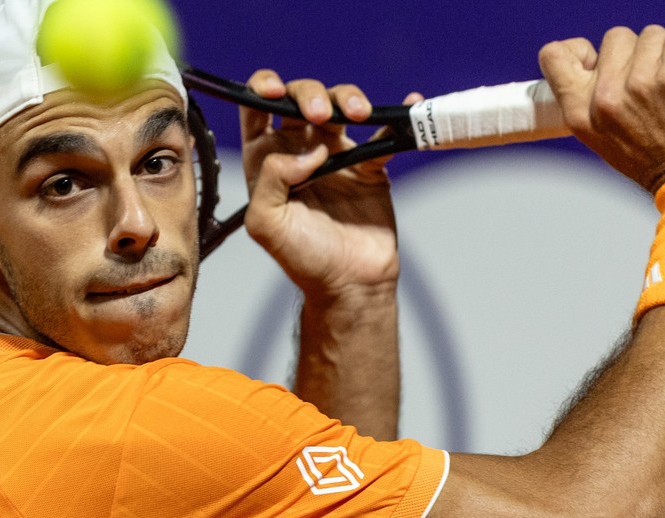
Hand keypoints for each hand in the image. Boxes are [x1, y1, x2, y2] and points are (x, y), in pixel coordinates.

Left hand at [238, 70, 420, 301]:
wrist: (349, 282)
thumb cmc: (302, 257)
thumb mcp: (267, 223)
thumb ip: (271, 180)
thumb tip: (306, 151)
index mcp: (266, 160)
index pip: (256, 111)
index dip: (262, 90)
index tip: (273, 90)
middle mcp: (299, 150)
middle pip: (300, 99)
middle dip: (310, 94)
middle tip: (321, 115)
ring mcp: (336, 154)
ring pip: (339, 105)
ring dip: (347, 98)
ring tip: (359, 114)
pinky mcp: (370, 164)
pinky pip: (384, 131)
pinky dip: (396, 115)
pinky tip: (407, 105)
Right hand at [539, 24, 664, 192]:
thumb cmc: (652, 161)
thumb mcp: (601, 137)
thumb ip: (592, 100)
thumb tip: (600, 63)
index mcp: (579, 112)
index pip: (554, 55)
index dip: (580, 49)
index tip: (601, 60)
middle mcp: (604, 96)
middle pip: (616, 37)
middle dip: (637, 51)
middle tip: (652, 76)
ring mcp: (639, 84)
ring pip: (652, 34)